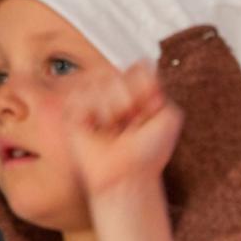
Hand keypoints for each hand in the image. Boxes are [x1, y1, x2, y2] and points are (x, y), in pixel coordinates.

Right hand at [67, 62, 181, 202]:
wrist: (127, 175)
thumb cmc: (148, 152)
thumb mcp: (168, 116)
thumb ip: (159, 87)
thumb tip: (143, 65)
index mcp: (135, 92)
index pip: (138, 66)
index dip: (144, 85)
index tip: (149, 108)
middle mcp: (113, 94)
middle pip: (118, 71)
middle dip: (129, 98)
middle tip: (130, 121)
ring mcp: (92, 102)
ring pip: (100, 80)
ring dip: (112, 106)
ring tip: (114, 127)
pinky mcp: (72, 113)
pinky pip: (81, 94)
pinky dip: (93, 111)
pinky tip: (97, 127)